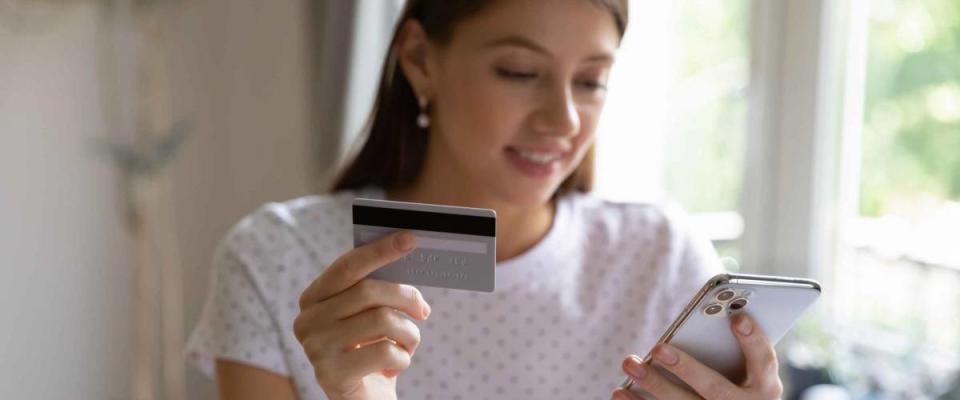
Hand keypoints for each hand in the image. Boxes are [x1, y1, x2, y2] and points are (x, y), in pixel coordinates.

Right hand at [293, 231, 430, 399]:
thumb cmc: (371, 350)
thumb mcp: (370, 315)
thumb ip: (378, 289)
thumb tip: (408, 256)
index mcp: (313, 299)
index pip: (347, 266)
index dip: (380, 250)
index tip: (410, 238)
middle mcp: (306, 322)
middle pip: (368, 291)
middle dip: (405, 297)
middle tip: (423, 309)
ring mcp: (315, 349)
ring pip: (382, 321)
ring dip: (409, 333)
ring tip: (407, 345)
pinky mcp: (330, 376)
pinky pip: (385, 353)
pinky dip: (402, 359)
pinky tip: (394, 367)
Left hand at [611, 314, 782, 399]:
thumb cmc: (741, 384)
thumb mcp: (749, 372)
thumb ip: (736, 348)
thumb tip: (715, 312)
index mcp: (766, 387)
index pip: (764, 362)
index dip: (753, 341)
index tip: (738, 318)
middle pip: (714, 389)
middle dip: (686, 368)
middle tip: (658, 348)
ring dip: (654, 386)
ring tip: (629, 363)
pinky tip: (620, 391)